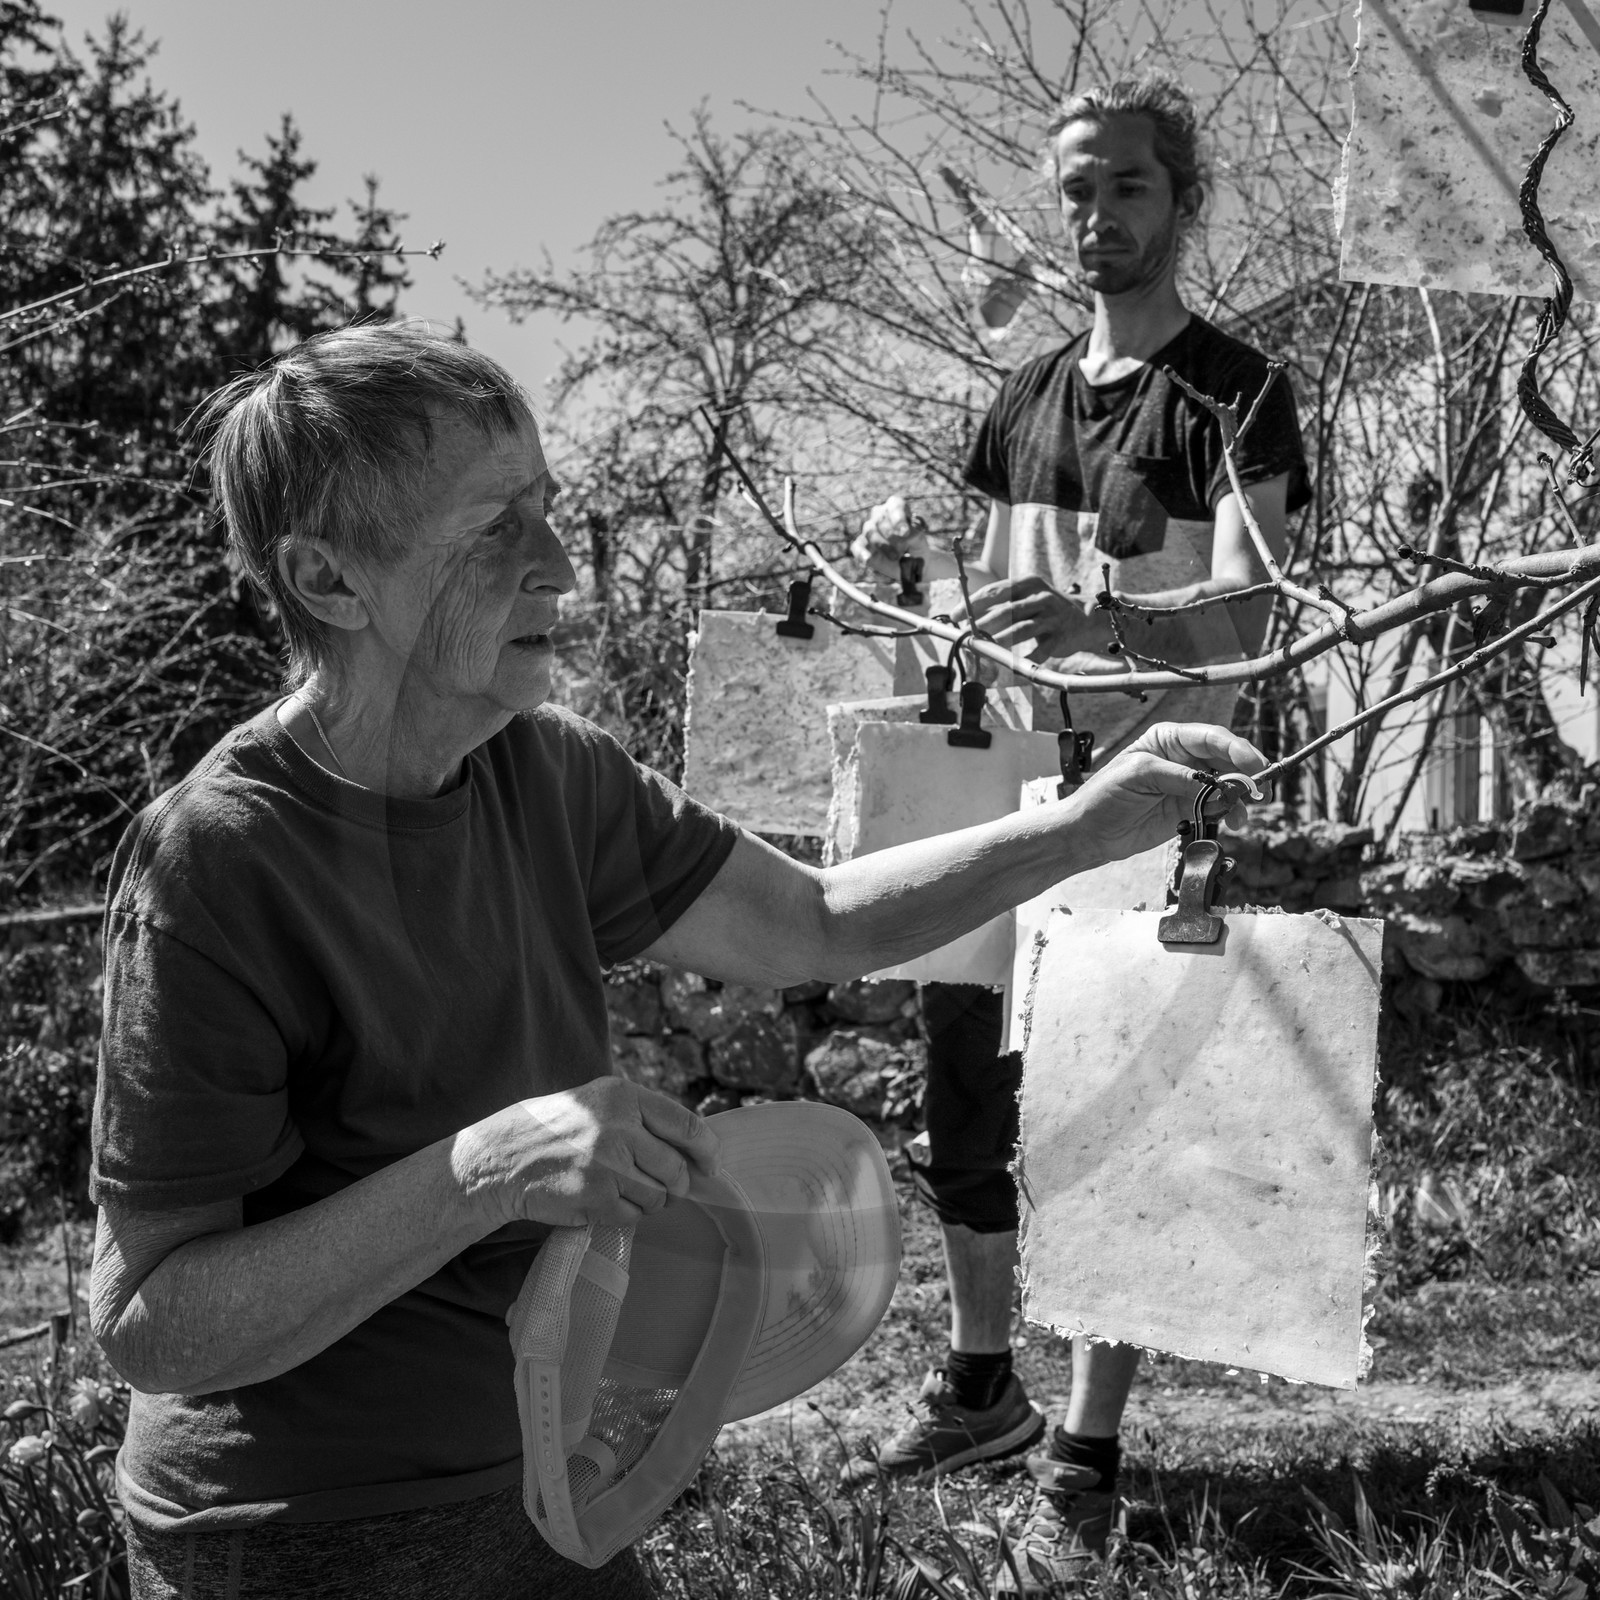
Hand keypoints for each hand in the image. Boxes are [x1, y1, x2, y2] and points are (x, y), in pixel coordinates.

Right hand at [468, 1077, 720, 1229]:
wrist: (503, 1158)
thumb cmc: (556, 1130)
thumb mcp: (597, 1102)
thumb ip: (642, 1117)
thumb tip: (697, 1146)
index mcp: (623, 1096)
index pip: (685, 1124)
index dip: (706, 1149)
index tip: (711, 1164)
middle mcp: (618, 1126)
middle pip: (675, 1169)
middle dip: (675, 1185)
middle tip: (662, 1188)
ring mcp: (607, 1163)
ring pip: (656, 1197)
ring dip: (646, 1201)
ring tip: (619, 1190)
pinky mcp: (595, 1196)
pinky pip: (633, 1216)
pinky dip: (623, 1215)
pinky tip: (601, 1201)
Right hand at [852, 494, 930, 579]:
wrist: (911, 564)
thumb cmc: (916, 548)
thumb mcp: (920, 541)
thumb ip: (915, 535)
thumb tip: (905, 533)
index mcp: (896, 507)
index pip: (895, 505)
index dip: (899, 518)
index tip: (905, 532)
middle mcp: (880, 514)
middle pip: (880, 519)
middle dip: (891, 535)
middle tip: (902, 550)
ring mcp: (869, 529)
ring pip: (870, 532)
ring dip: (882, 545)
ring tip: (895, 557)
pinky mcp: (861, 545)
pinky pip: (857, 547)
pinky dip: (862, 553)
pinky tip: (867, 559)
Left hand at [960, 575, 1108, 658]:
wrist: (1085, 617)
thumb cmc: (1045, 608)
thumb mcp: (1026, 597)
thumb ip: (1001, 604)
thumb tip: (967, 617)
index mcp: (1028, 583)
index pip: (996, 591)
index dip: (973, 604)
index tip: (955, 616)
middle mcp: (1041, 597)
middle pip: (1007, 610)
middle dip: (983, 624)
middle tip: (965, 635)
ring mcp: (1052, 617)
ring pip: (1022, 629)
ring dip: (1000, 640)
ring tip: (983, 649)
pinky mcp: (1061, 637)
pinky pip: (1041, 650)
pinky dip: (1027, 659)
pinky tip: (1012, 667)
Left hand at [1059, 723, 1266, 868]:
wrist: (1090, 833)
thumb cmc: (1105, 796)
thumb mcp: (1140, 776)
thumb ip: (1180, 778)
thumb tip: (1217, 787)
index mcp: (1167, 739)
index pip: (1210, 737)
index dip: (1235, 748)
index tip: (1252, 764)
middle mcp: (1182, 757)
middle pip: (1226, 758)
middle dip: (1246, 772)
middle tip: (1260, 789)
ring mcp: (1189, 783)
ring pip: (1228, 784)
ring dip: (1241, 797)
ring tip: (1243, 814)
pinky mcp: (1190, 808)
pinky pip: (1220, 806)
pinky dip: (1232, 812)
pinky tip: (1234, 821)